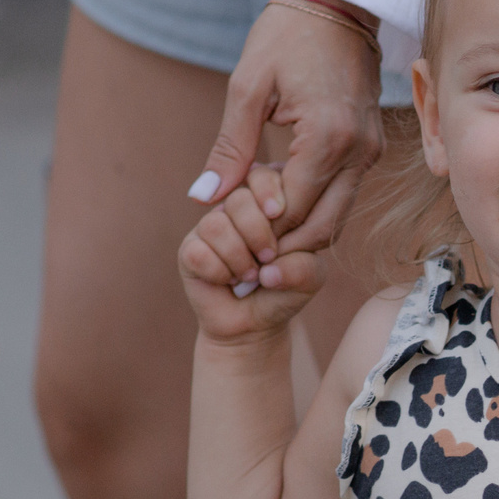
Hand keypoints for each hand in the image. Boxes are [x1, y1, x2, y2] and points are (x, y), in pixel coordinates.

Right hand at [179, 161, 334, 343]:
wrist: (256, 323)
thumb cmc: (285, 288)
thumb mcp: (309, 278)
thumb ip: (304, 266)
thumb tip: (269, 269)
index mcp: (267, 199)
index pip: (263, 175)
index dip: (270, 195)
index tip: (279, 216)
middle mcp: (236, 206)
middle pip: (238, 199)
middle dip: (257, 233)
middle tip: (268, 257)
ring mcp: (210, 225)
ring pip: (216, 224)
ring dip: (239, 258)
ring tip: (251, 275)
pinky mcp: (189, 249)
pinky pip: (198, 252)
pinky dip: (220, 273)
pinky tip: (228, 281)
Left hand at [194, 0, 383, 252]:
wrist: (337, 3)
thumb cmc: (286, 36)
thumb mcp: (247, 88)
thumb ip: (230, 149)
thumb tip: (204, 198)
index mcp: (327, 136)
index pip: (292, 211)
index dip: (258, 234)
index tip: (227, 243)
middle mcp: (358, 151)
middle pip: (321, 227)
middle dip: (282, 249)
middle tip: (244, 258)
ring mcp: (370, 152)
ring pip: (337, 217)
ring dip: (299, 233)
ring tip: (258, 237)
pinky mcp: (372, 148)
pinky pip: (344, 195)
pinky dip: (314, 209)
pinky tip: (280, 205)